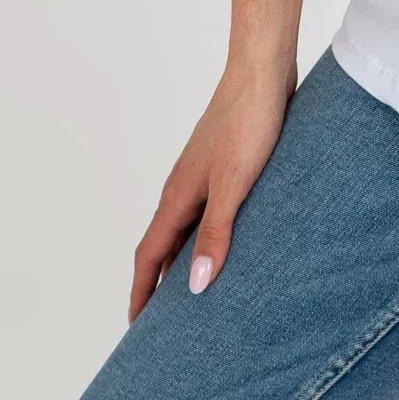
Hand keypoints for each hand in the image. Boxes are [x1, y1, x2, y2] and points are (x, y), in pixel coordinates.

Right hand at [128, 54, 296, 322]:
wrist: (263, 71)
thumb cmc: (249, 122)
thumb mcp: (235, 184)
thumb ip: (216, 233)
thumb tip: (196, 286)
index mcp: (178, 195)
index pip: (149, 255)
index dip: (140, 293)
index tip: (135, 329)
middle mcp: (185, 187)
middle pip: (164, 246)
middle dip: (159, 286)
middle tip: (164, 326)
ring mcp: (205, 175)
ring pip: (188, 229)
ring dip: (186, 261)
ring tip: (198, 294)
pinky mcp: (229, 164)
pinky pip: (211, 212)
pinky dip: (211, 237)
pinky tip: (233, 244)